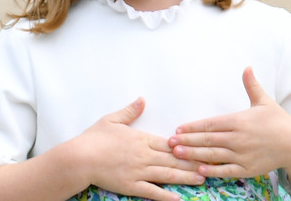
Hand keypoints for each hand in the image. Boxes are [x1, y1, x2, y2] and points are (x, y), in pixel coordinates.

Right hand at [73, 98, 205, 199]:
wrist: (78, 158)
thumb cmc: (93, 139)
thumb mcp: (112, 120)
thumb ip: (130, 111)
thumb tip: (142, 99)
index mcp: (142, 139)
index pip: (170, 144)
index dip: (188, 146)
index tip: (202, 146)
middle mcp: (144, 156)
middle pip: (174, 159)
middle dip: (194, 162)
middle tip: (211, 163)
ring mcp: (139, 172)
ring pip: (167, 175)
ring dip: (186, 177)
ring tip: (202, 178)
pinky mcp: (131, 186)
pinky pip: (152, 192)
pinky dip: (166, 196)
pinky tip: (179, 198)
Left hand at [169, 67, 290, 178]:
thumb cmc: (278, 121)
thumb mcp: (264, 101)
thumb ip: (251, 85)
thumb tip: (247, 67)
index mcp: (240, 120)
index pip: (211, 124)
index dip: (193, 127)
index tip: (179, 128)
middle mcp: (239, 138)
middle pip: (207, 139)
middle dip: (187, 141)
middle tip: (169, 142)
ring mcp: (242, 154)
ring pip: (213, 155)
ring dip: (193, 155)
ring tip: (177, 154)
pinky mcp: (247, 168)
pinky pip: (225, 170)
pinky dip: (211, 171)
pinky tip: (198, 170)